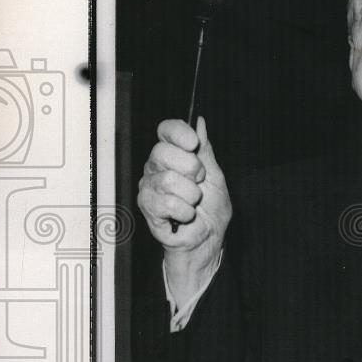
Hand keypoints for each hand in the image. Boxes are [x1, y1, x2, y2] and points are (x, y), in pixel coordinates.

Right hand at [137, 117, 231, 302]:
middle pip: (162, 152)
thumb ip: (205, 149)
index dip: (179, 133)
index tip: (193, 144)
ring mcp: (149, 186)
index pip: (166, 130)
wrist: (208, 238)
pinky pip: (165, 202)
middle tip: (199, 182)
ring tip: (193, 203)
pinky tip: (186, 215)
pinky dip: (184, 211)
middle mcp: (156, 167)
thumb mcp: (214, 175)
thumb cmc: (210, 209)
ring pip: (168, 180)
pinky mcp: (147, 207)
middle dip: (191, 169)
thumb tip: (198, 122)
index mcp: (173, 155)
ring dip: (191, 195)